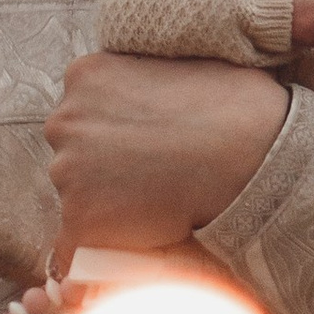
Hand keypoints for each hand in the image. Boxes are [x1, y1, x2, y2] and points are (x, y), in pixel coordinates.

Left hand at [46, 52, 289, 254]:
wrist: (249, 151)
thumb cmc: (232, 106)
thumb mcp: (176, 65)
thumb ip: (144, 80)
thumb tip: (150, 101)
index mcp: (86, 76)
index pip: (82, 111)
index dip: (113, 133)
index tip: (141, 147)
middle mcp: (64, 120)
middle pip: (71, 154)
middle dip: (103, 168)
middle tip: (151, 178)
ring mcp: (67, 172)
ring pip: (76, 198)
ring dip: (106, 207)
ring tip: (155, 208)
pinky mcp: (79, 221)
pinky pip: (75, 247)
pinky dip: (102, 248)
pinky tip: (136, 243)